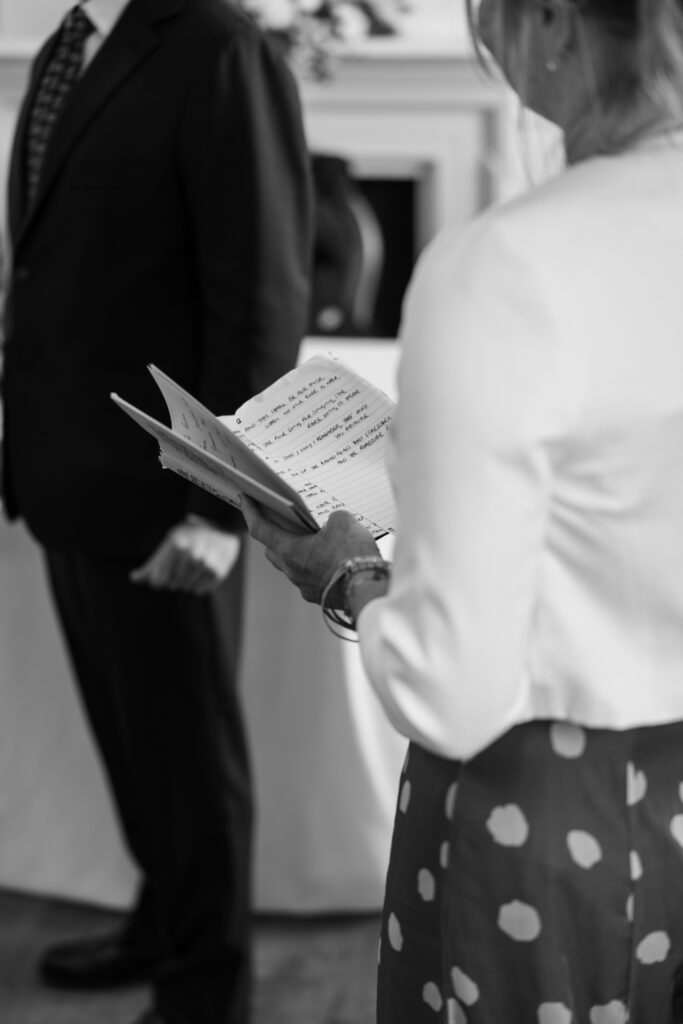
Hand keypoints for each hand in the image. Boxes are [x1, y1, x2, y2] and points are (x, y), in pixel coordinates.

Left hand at [131, 517, 241, 594]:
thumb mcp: (168, 543)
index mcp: (175, 546)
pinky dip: (198, 586)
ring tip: (191, 568)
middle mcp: (191, 555)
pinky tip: (200, 573)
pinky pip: (200, 590)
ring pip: (186, 588)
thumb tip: (133, 578)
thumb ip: (151, 564)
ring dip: (185, 583)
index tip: (162, 572)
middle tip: (180, 566)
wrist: (219, 527)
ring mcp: (206, 564)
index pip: (158, 580)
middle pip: (172, 585)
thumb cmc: (187, 537)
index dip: (158, 579)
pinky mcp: (218, 572)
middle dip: (173, 579)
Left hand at [241, 498, 378, 603]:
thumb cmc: (353, 554)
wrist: (370, 589)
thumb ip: (331, 517)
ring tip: (309, 537)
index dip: (250, 512)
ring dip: (296, 551)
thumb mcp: (342, 520)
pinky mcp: (321, 596)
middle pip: (273, 549)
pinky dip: (314, 565)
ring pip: (292, 566)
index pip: (260, 529)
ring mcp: (306, 587)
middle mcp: (292, 571)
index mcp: (290, 551)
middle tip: (279, 519)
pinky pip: (311, 577)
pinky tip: (329, 557)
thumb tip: (333, 524)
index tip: (245, 499)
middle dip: (273, 533)